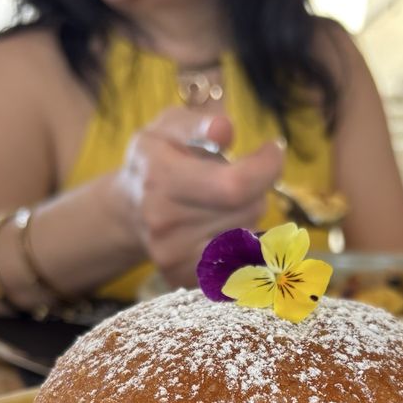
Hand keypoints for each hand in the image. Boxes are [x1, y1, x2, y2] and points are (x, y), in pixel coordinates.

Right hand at [116, 108, 283, 287]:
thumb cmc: (157, 160)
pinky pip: (240, 262)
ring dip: (247, 216)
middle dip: (255, 189)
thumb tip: (224, 128)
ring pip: (250, 236)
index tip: (274, 149)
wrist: (129, 211)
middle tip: (236, 177)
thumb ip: (198, 123)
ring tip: (221, 204)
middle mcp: (165, 224)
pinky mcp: (184, 279)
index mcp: (161, 180)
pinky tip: (221, 229)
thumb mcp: (169, 127)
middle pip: (249, 209)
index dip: (267, 167)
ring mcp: (174, 257)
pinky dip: (241, 244)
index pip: (236, 186)